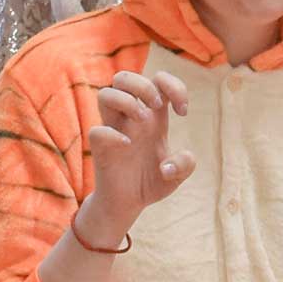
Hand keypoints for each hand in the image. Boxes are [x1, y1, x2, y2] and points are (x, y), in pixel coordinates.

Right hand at [81, 70, 193, 240]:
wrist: (127, 204)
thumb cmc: (150, 183)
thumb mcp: (177, 176)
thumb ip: (185, 165)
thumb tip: (167, 165)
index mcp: (152, 117)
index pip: (158, 80)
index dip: (174, 86)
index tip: (183, 111)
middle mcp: (131, 118)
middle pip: (125, 77)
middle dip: (144, 84)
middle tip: (157, 106)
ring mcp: (113, 130)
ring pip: (105, 93)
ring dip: (127, 101)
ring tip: (141, 119)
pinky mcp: (100, 147)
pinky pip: (98, 130)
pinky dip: (114, 135)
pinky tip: (128, 146)